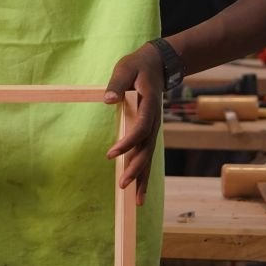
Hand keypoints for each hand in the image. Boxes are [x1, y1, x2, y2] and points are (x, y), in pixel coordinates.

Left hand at [103, 43, 163, 205]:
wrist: (157, 64)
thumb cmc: (138, 65)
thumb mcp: (125, 68)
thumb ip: (117, 83)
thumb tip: (108, 99)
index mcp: (149, 105)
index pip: (140, 129)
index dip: (127, 143)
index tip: (110, 154)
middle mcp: (154, 121)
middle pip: (146, 149)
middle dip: (136, 168)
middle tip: (122, 184)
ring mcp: (153, 128)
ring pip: (149, 156)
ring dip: (142, 177)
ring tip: (136, 201)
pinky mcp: (149, 132)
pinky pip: (147, 155)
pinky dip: (144, 173)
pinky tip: (139, 191)